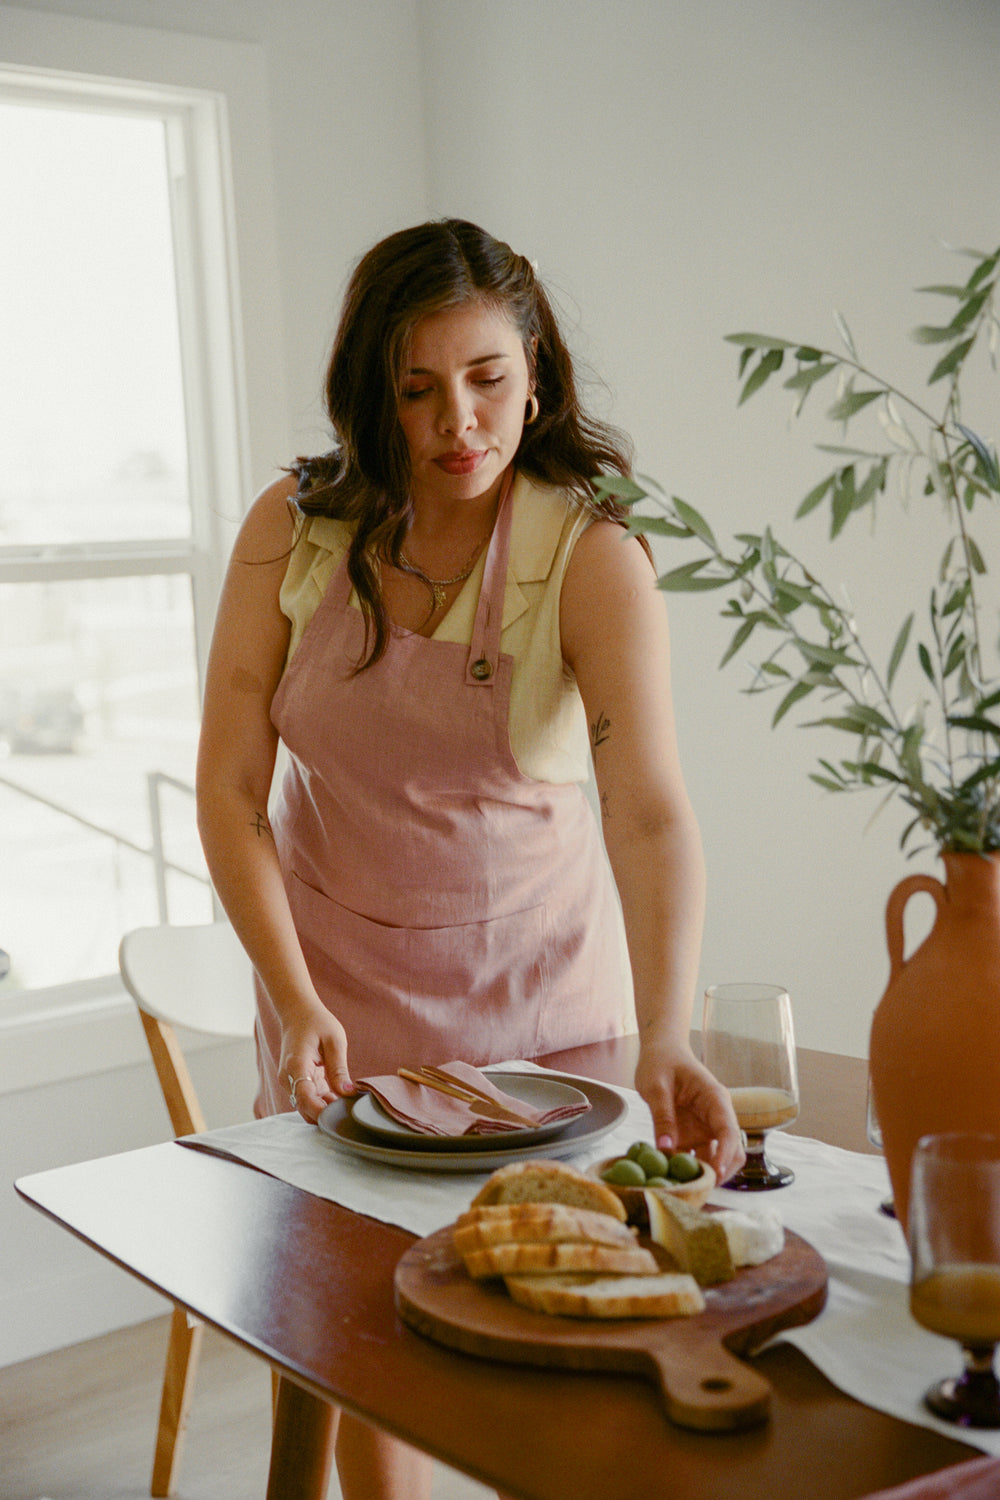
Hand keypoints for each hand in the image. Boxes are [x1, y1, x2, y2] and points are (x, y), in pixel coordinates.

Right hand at [278, 1006, 354, 1123]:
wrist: (298, 1013)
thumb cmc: (317, 1022)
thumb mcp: (334, 1041)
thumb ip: (339, 1069)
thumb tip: (348, 1093)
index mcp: (296, 1065)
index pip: (305, 1098)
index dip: (321, 1112)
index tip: (340, 1117)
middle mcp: (288, 1077)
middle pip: (305, 1107)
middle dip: (326, 1114)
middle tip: (351, 1111)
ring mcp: (289, 1081)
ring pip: (306, 1106)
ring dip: (325, 1109)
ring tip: (348, 1104)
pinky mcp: (295, 1082)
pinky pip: (308, 1098)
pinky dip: (322, 1102)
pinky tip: (340, 1098)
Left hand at [634, 1038, 744, 1184]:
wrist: (660, 1052)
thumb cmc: (660, 1062)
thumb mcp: (656, 1086)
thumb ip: (662, 1116)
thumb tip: (666, 1149)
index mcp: (715, 1099)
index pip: (729, 1131)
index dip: (725, 1155)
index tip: (714, 1175)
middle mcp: (717, 1116)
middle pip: (731, 1151)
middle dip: (721, 1172)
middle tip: (699, 1190)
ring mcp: (707, 1128)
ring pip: (716, 1158)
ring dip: (703, 1174)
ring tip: (683, 1188)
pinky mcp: (694, 1135)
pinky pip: (697, 1157)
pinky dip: (688, 1169)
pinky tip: (672, 1178)